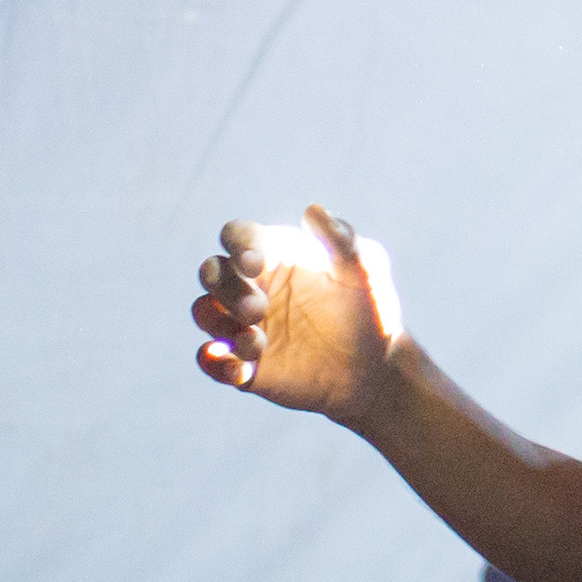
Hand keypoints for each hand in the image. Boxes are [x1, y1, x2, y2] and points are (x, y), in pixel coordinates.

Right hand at [191, 206, 406, 428]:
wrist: (377, 366)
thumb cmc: (370, 308)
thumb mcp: (366, 272)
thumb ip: (342, 241)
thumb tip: (312, 211)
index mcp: (276, 254)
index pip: (238, 235)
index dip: (237, 245)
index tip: (254, 264)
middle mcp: (252, 284)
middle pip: (212, 271)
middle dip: (225, 287)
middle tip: (259, 309)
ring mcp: (243, 323)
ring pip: (205, 312)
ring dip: (220, 325)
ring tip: (257, 344)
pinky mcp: (243, 361)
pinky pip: (212, 360)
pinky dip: (216, 363)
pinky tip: (242, 371)